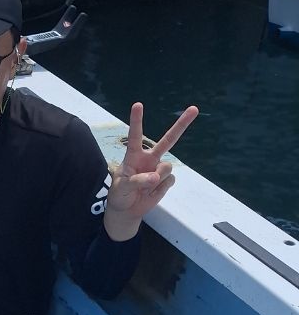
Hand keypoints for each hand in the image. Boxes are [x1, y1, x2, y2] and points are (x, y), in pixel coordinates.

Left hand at [105, 102, 198, 239]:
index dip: (137, 120)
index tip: (137, 104)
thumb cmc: (120, 194)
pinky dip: (160, 189)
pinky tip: (151, 192)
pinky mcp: (166, 180)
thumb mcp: (122, 187)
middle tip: (195, 108)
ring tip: (145, 187)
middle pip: (169, 139)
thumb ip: (137, 180)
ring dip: (157, 179)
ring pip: (167, 168)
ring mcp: (159, 168)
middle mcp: (149, 158)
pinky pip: (169, 181)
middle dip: (182, 124)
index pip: (136, 135)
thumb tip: (155, 177)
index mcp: (134, 155)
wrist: (127, 210)